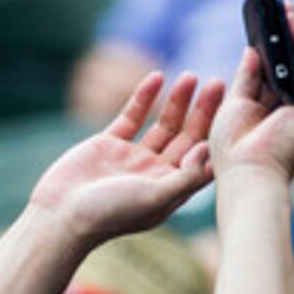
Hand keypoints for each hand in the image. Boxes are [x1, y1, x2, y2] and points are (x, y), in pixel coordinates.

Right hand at [27, 70, 222, 244]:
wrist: (58, 216)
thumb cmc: (108, 215)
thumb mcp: (155, 199)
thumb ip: (187, 176)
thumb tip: (209, 150)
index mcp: (170, 190)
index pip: (203, 159)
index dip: (219, 135)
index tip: (235, 111)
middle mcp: (154, 173)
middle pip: (187, 137)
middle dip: (203, 111)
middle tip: (218, 84)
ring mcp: (131, 158)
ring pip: (162, 124)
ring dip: (177, 101)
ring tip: (190, 76)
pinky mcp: (107, 145)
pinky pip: (131, 116)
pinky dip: (143, 97)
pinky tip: (156, 78)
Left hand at [211, 0, 293, 183]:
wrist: (248, 177)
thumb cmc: (234, 152)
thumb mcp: (234, 107)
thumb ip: (247, 78)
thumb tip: (252, 49)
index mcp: (277, 117)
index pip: (276, 77)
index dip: (271, 50)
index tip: (262, 25)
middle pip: (293, 67)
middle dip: (285, 37)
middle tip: (275, 8)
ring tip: (282, 6)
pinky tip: (289, 21)